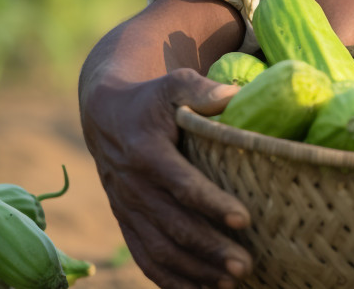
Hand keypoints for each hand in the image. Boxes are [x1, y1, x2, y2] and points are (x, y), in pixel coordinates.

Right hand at [80, 68, 252, 288]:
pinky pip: (146, 258)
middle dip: (211, 248)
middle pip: (174, 225)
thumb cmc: (153, 98)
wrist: (107, 116)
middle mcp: (133, 187)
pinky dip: (172, 280)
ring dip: (196, 271)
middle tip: (247, 264)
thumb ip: (202, 89)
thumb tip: (237, 95)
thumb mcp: (174, 84)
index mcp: (146, 152)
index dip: (212, 203)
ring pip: (160, 249)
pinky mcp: (128, 223)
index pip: (182, 183)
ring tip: (233, 283)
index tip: (245, 218)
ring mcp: (128, 209)